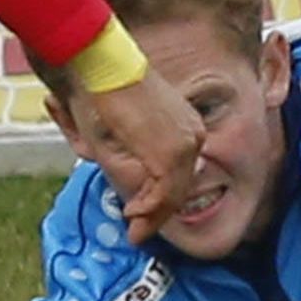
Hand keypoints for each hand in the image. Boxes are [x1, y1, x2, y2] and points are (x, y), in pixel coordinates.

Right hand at [72, 70, 201, 242]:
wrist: (107, 67)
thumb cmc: (107, 91)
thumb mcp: (124, 130)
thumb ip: (134, 155)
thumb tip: (133, 180)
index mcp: (187, 127)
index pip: (179, 173)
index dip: (161, 199)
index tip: (141, 213)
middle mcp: (193, 136)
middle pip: (180, 187)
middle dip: (157, 214)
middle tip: (137, 232)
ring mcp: (186, 145)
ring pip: (174, 194)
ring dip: (152, 216)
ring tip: (134, 230)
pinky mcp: (172, 153)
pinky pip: (165, 192)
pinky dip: (149, 209)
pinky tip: (132, 213)